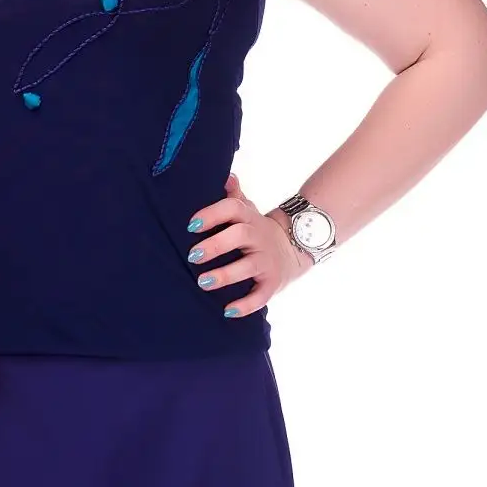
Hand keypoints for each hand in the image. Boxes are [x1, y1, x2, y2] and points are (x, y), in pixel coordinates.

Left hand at [186, 173, 312, 317]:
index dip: (212, 214)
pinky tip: (227, 311)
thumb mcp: (247, 209)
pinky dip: (245, 305)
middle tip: (192, 256)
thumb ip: (233, 195)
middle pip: (240, 236)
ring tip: (202, 282)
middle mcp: (259, 237)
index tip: (191, 225)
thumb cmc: (256, 229)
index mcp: (248, 218)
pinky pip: (261, 296)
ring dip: (225, 275)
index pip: (232, 208)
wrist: (295, 247)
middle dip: (215, 245)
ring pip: (248, 266)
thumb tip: (226, 175)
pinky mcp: (273, 283)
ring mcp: (268, 260)